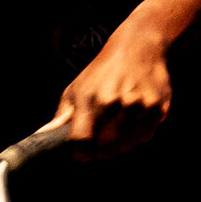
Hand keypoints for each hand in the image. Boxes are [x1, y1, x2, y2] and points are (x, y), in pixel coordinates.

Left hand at [57, 21, 171, 152]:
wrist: (138, 47)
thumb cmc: (103, 71)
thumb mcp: (77, 87)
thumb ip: (62, 115)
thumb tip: (43, 135)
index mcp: (90, 99)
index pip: (81, 141)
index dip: (81, 154)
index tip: (82, 154)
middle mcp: (114, 103)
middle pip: (106, 148)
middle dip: (101, 152)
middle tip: (100, 145)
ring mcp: (137, 105)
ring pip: (127, 145)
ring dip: (121, 145)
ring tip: (117, 130)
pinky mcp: (157, 106)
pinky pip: (146, 136)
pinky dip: (138, 136)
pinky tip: (133, 124)